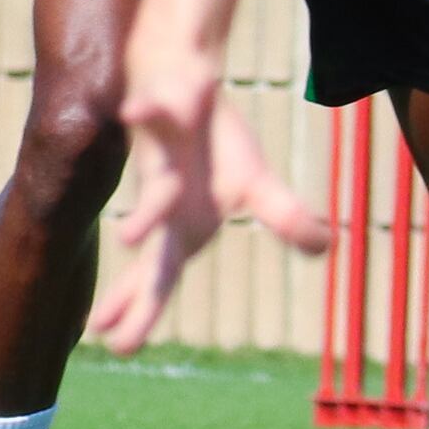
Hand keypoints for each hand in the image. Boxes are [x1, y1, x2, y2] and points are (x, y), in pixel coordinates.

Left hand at [84, 65, 328, 355]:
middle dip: (133, 292)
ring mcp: (160, 157)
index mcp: (184, 223)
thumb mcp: (253, 181)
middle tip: (104, 330)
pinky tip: (133, 112)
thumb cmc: (209, 142)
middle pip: (152, 254)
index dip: (140, 311)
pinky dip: (146, 112)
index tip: (119, 347)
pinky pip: (153, 110)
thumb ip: (283, 216)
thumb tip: (325, 246)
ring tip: (129, 238)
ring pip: (158, 187)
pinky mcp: (159, 108)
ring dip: (150, 210)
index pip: (159, 278)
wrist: (181, 80)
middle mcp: (164, 199)